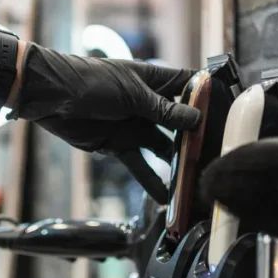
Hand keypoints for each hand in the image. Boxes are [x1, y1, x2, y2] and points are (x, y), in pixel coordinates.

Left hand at [11, 43, 200, 202]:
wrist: (52, 98)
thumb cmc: (90, 82)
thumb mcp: (132, 93)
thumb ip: (164, 110)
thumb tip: (196, 118)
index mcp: (153, 80)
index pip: (187, 86)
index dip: (205, 97)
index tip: (226, 113)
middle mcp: (148, 104)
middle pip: (179, 121)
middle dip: (195, 137)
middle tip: (215, 154)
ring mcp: (135, 125)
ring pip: (163, 147)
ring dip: (177, 162)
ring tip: (195, 179)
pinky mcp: (120, 145)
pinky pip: (140, 165)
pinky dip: (152, 181)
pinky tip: (167, 197)